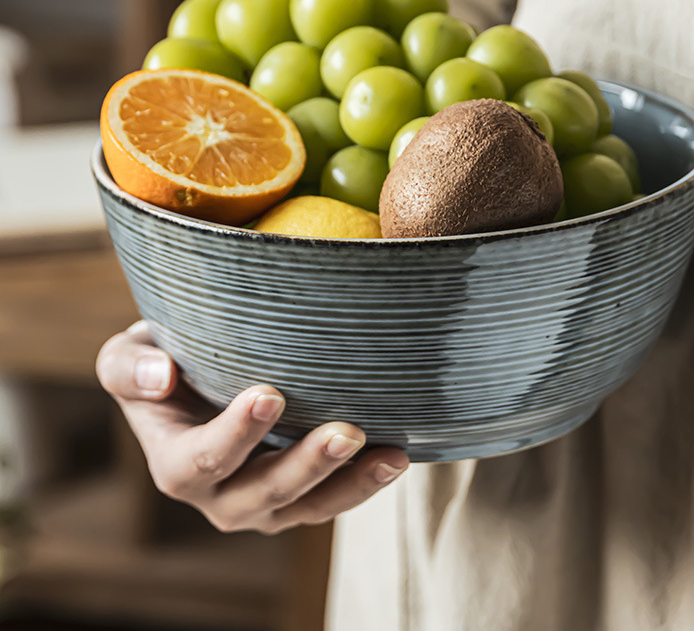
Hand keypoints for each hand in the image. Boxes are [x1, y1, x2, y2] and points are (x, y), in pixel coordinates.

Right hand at [96, 321, 408, 533]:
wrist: (195, 377)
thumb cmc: (163, 360)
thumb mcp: (128, 356)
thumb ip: (129, 367)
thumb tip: (160, 376)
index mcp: (175, 463)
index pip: (199, 462)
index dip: (233, 435)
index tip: (269, 394)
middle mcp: (218, 495)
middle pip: (260, 495)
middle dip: (304, 467)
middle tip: (346, 432)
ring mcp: (262, 502)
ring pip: (305, 508)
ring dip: (348, 484)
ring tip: (389, 456)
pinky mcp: (297, 497)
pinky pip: (330, 500)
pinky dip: (363, 482)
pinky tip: (396, 456)